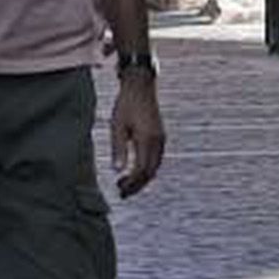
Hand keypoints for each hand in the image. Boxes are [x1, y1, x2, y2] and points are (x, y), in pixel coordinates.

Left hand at [101, 66, 166, 197]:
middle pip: (150, 172)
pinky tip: (134, 170)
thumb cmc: (126, 104)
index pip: (142, 170)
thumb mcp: (117, 126)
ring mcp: (161, 139)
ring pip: (154, 167)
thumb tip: (117, 171)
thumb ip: (119, 149)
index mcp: (147, 140)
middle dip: (137, 185)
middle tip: (122, 192)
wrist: (140, 86)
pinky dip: (146, 169)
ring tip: (125, 184)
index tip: (120, 189)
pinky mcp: (160, 136)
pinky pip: (155, 159)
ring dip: (141, 178)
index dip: (132, 183)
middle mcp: (158, 142)